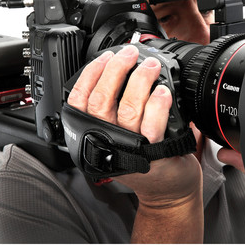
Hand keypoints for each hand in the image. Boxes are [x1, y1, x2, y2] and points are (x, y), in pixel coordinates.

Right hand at [67, 45, 201, 207]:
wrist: (166, 189)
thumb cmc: (141, 158)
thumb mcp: (116, 132)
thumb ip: (109, 108)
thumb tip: (116, 67)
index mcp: (92, 133)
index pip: (78, 100)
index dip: (90, 73)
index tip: (105, 57)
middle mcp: (106, 140)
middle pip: (101, 100)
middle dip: (116, 69)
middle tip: (129, 54)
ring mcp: (129, 148)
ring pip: (127, 108)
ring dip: (139, 80)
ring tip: (150, 66)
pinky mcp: (152, 154)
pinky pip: (152, 125)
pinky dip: (157, 104)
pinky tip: (163, 91)